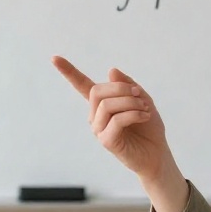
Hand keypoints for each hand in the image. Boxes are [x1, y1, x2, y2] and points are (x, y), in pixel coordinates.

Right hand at [51, 56, 190, 211]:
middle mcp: (95, 116)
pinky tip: (145, 116)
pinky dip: (134, 114)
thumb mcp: (142, 99)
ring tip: (145, 108)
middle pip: (97, 91)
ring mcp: (99, 129)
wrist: (157, 153)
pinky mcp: (106, 141)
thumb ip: (128, 85)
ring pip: (107, 105)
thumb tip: (111, 70)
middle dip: (120, 88)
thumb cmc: (148, 127)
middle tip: (139, 94)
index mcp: (102, 104)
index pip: (81, 85)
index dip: (68, 71)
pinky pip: (117, 120)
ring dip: (130, 102)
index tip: (54, 58)